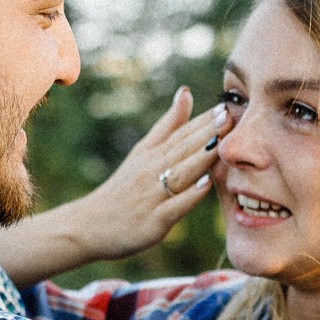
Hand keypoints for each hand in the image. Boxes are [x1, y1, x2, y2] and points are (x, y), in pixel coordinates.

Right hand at [0, 88, 224, 284]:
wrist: (89, 226)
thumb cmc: (123, 190)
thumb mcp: (143, 152)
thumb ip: (168, 125)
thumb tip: (186, 92)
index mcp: (153, 155)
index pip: (182, 134)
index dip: (204, 121)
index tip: (226, 105)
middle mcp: (152, 172)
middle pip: (182, 150)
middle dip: (207, 133)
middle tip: (230, 116)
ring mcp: (152, 197)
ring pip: (180, 174)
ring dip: (201, 158)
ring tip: (222, 144)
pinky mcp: (152, 221)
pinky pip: (173, 207)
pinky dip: (188, 196)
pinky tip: (204, 184)